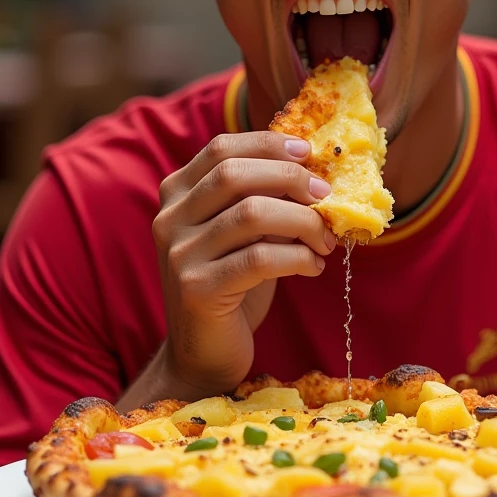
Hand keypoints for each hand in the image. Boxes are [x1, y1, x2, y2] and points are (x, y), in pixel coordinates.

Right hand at [146, 132, 335, 398]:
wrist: (204, 352)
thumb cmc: (233, 284)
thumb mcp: (244, 232)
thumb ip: (265, 197)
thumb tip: (316, 170)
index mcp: (176, 194)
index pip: (220, 149)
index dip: (267, 144)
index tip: (308, 152)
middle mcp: (170, 219)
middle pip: (234, 175)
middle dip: (289, 178)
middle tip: (326, 196)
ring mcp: (179, 255)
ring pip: (251, 215)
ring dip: (302, 222)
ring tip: (326, 239)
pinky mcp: (197, 289)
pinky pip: (258, 259)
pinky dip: (297, 258)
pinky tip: (314, 266)